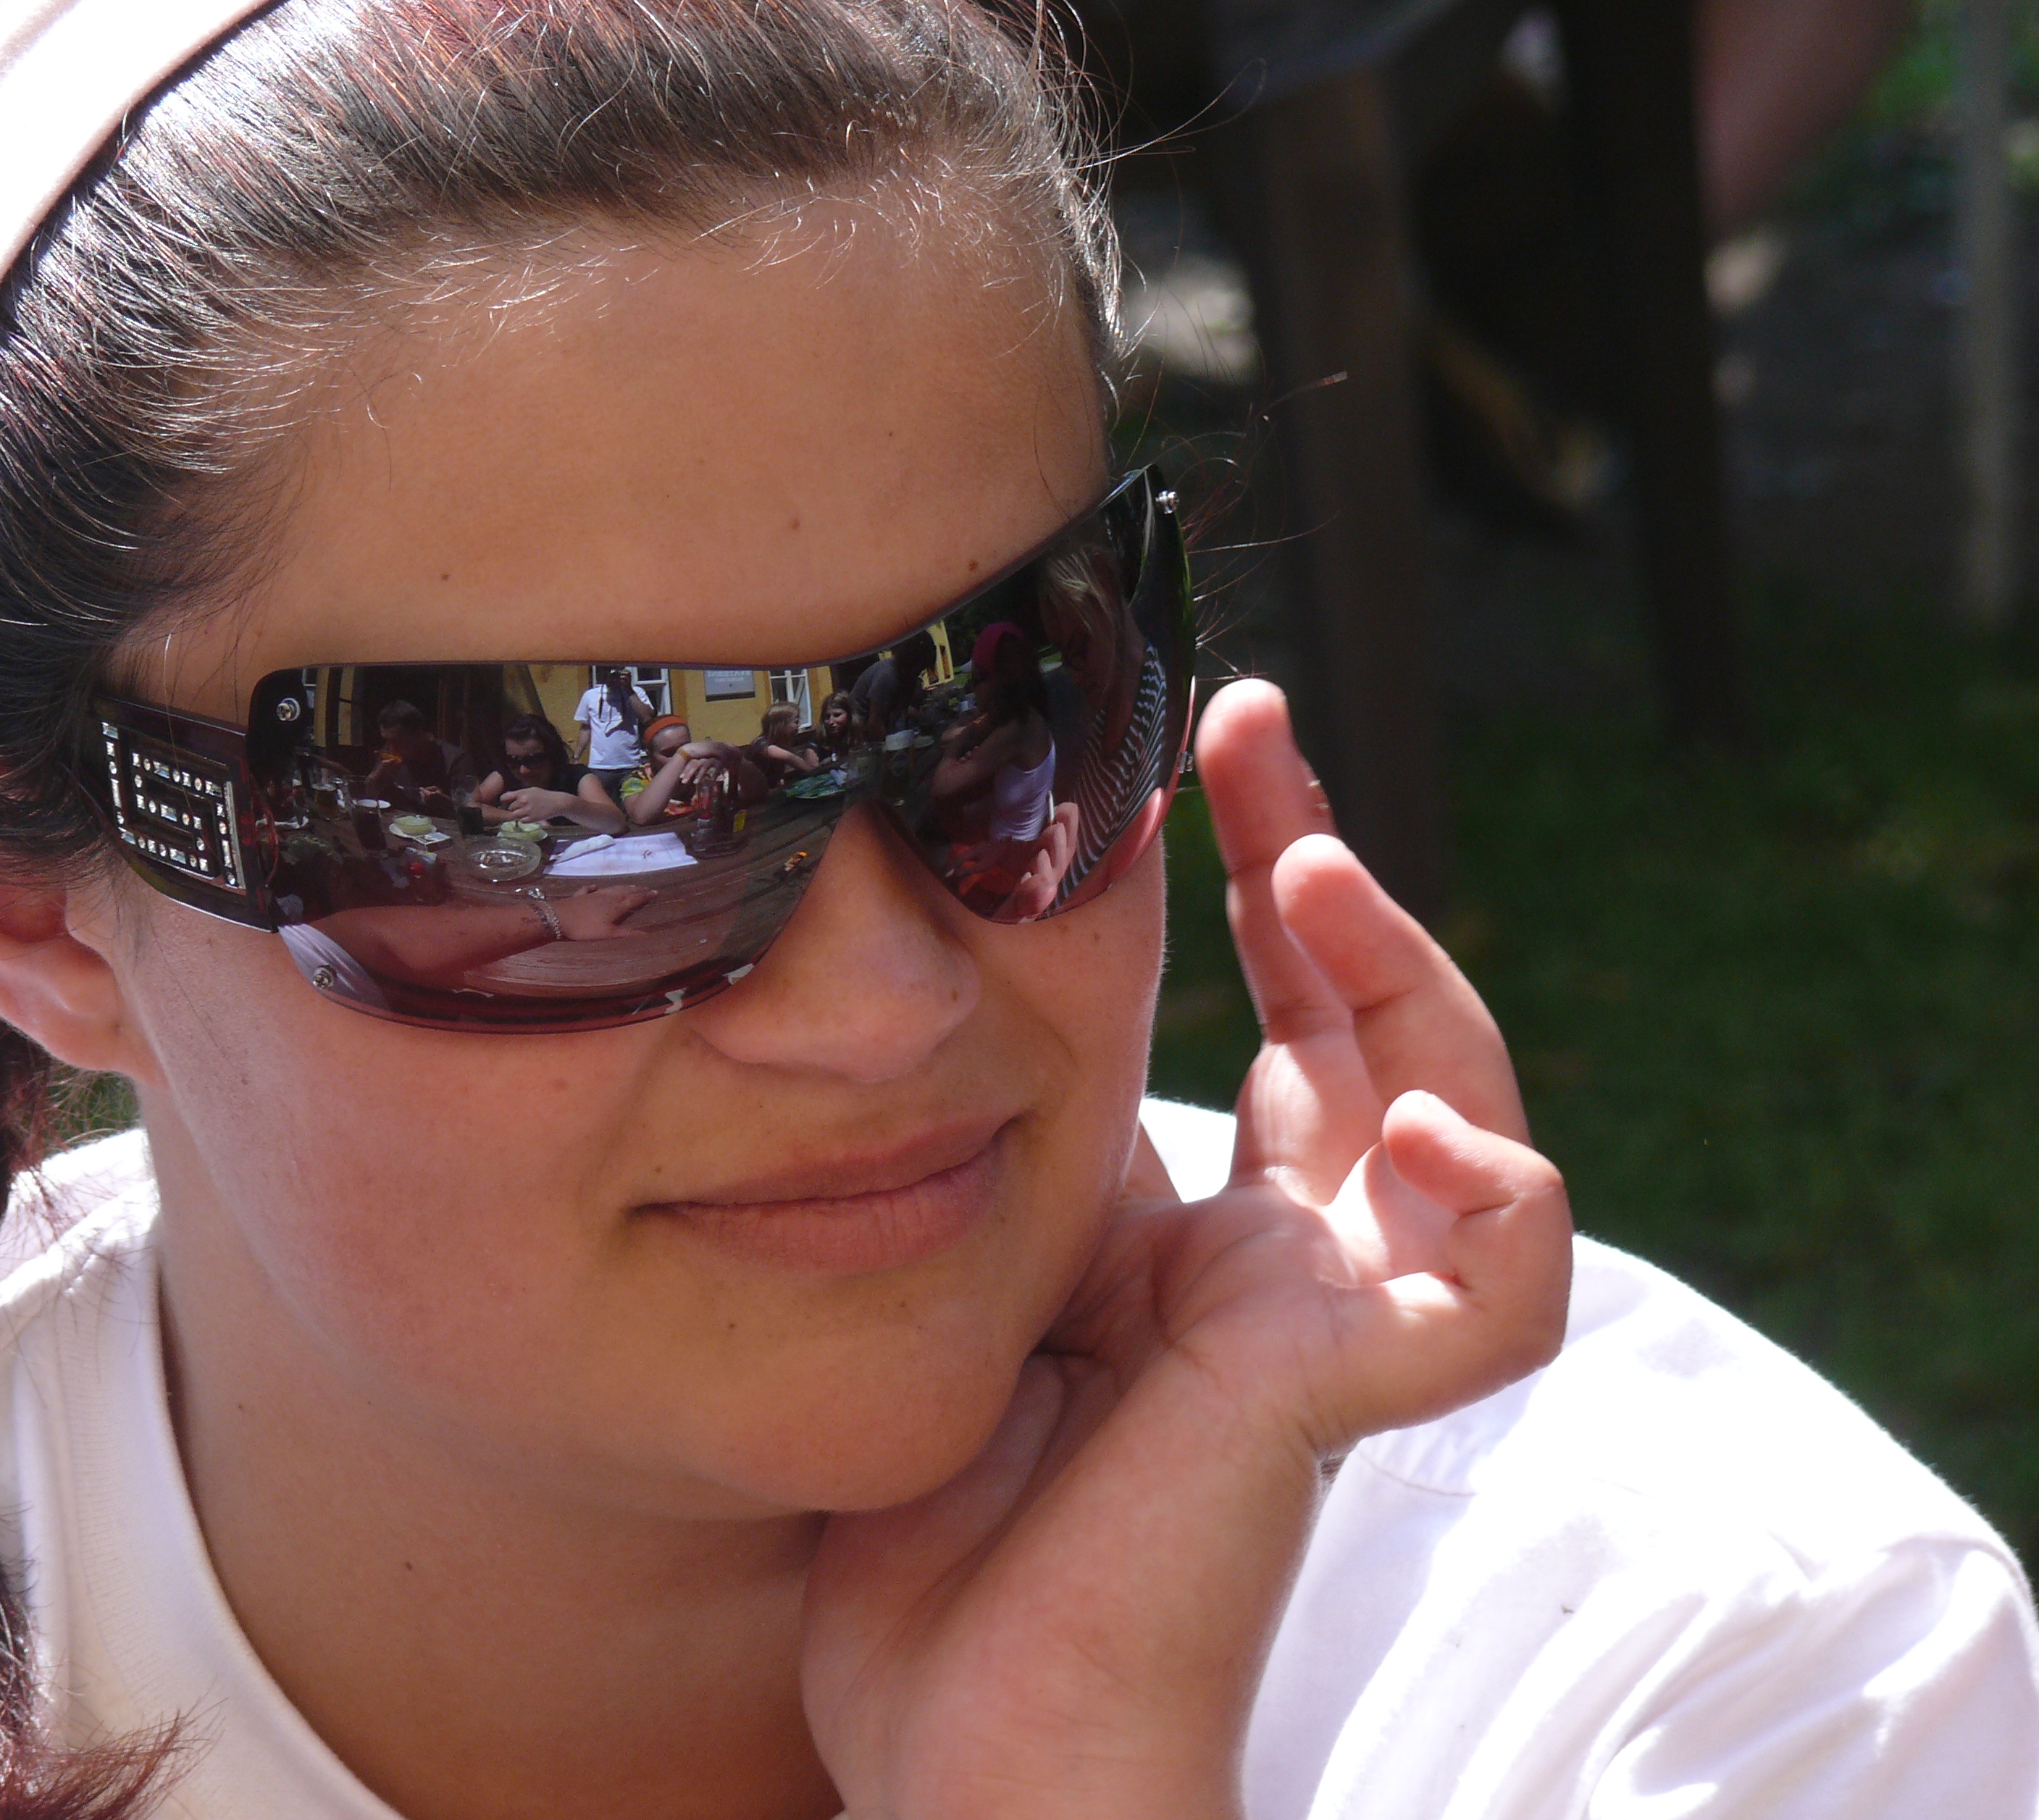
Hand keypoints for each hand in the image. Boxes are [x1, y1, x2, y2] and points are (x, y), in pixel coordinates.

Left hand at [501, 786, 574, 821]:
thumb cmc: (544, 795)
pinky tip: (529, 816)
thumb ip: (520, 794)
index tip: (505, 803)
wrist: (557, 802)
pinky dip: (524, 819)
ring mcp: (527, 810)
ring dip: (517, 814)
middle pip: (510, 808)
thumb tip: (508, 798)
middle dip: (513, 808)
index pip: (505, 797)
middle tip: (519, 808)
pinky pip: (522, 821)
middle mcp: (523, 801)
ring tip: (524, 812)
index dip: (504, 801)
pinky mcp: (532, 819)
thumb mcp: (531, 790)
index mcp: (522, 793)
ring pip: (514, 815)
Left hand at [550, 884, 653, 940]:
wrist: (558, 919)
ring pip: (611, 888)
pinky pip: (589, 890)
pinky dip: (594, 888)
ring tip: (630, 886)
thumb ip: (626, 933)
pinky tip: (595, 886)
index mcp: (615, 907)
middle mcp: (606, 897)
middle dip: (636, 889)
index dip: (645, 896)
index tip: (656, 892)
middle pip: (624, 891)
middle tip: (646, 888)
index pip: (634, 899)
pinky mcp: (580, 896)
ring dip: (621, 887)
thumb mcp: (608, 934)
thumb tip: (647, 934)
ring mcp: (593, 895)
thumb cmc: (585, 929)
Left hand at [803, 678, 1570, 1819]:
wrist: (962, 1743)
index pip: (1277, 1028)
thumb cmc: (938, 1544)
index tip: (1190, 747)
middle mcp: (1287, 1265)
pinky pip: (1507, 1289)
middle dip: (1321, 867)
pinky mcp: (1347, 1389)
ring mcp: (1332, 1322)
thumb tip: (953, 988)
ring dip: (1413, 977)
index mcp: (1202, 1244)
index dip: (1258, 885)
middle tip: (1249, 726)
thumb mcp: (967, 1285)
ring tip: (1317, 878)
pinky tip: (1432, 1122)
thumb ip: (1013, 1161)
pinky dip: (1507, 1196)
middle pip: (1368, 1026)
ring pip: (1467, 1113)